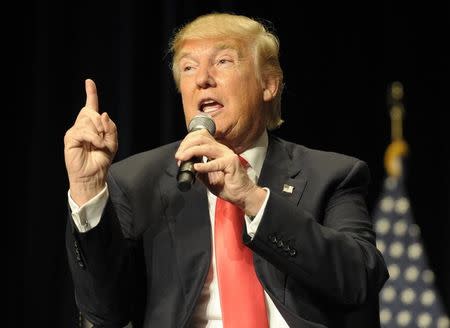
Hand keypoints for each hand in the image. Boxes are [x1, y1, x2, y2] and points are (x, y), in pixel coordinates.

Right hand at [64, 79, 117, 204]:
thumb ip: (110, 128)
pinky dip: (94, 138)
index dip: (90, 93)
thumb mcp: (112, 143)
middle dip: (102, 124)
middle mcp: (81, 126)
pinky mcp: (70, 139)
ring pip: (88, 121)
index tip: (89, 81)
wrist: (93, 176)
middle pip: (92, 112)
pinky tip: (97, 145)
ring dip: (99, 133)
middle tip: (104, 139)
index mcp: (92, 126)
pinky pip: (84, 131)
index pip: (90, 106)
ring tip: (100, 145)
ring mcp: (74, 132)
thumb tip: (103, 113)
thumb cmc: (101, 160)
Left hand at [175, 130, 265, 215]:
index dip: (187, 142)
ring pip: (206, 147)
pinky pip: (215, 163)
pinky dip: (204, 165)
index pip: (201, 137)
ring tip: (183, 159)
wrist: (242, 195)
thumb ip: (199, 170)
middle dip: (186, 145)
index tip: (180, 154)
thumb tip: (187, 166)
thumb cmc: (228, 186)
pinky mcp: (231, 163)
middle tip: (179, 156)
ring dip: (191, 152)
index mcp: (217, 150)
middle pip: (201, 138)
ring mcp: (228, 155)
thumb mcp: (208, 177)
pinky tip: (196, 167)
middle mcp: (222, 149)